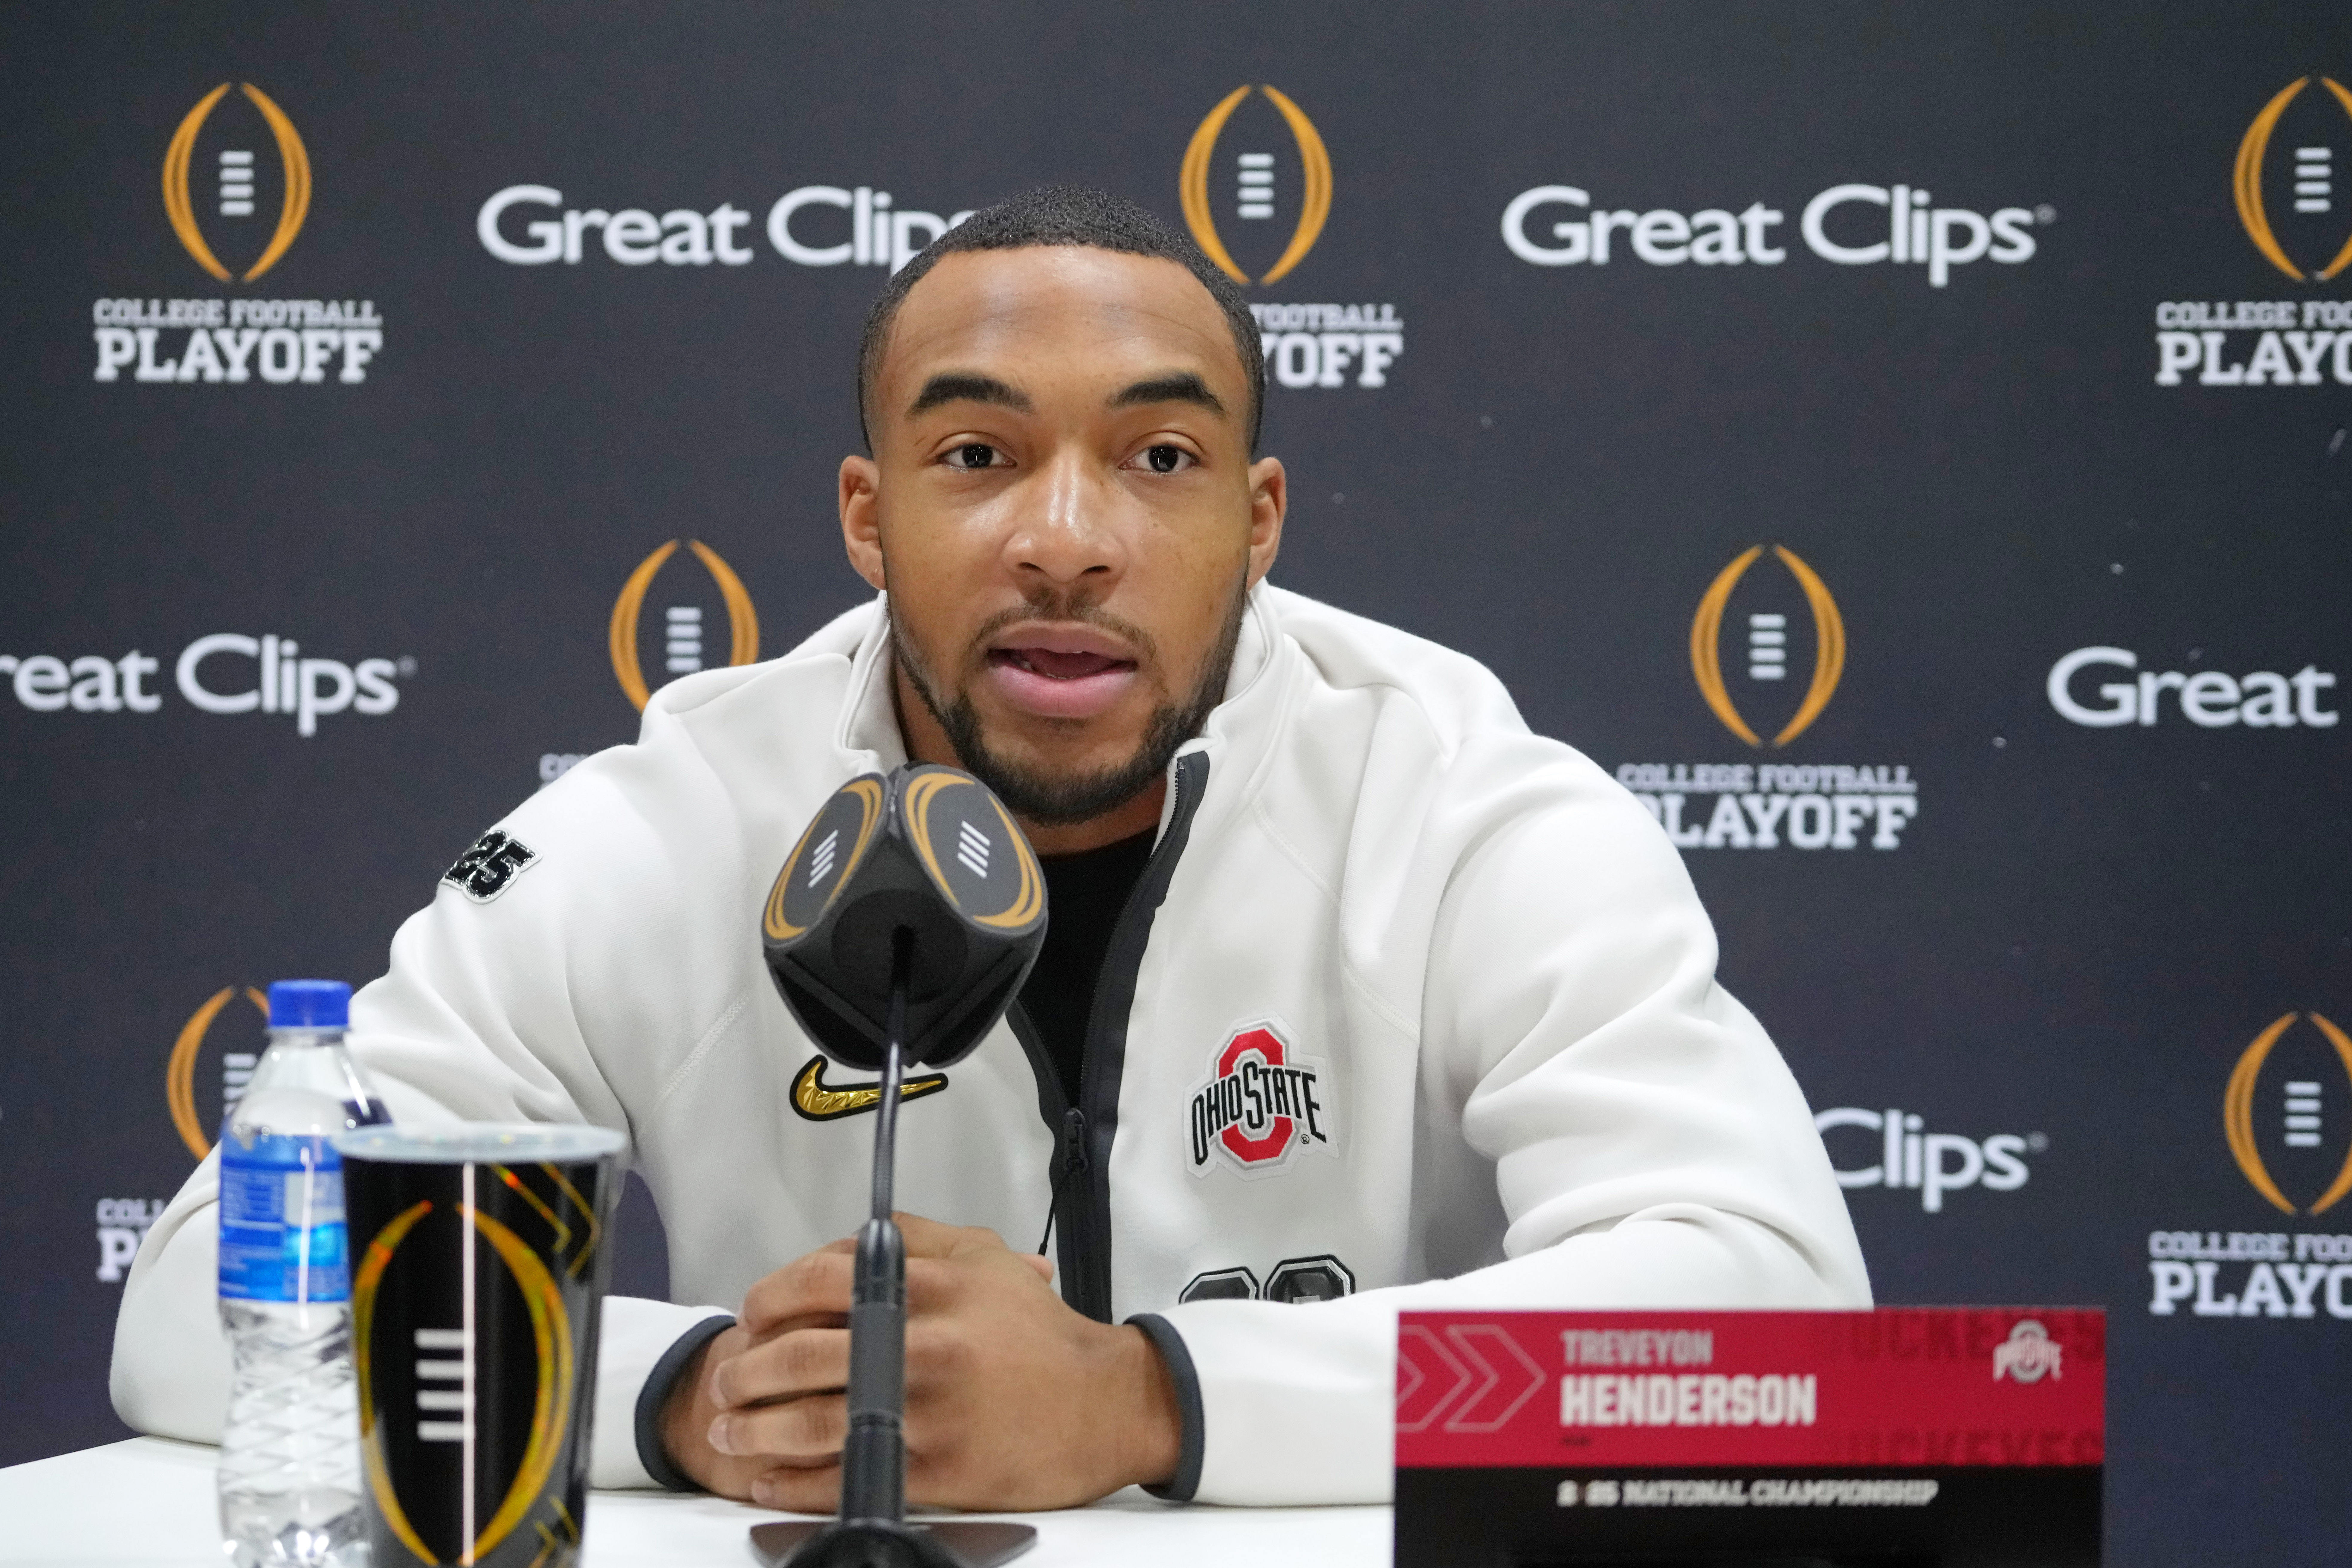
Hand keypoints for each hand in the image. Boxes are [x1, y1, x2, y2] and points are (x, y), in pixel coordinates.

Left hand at [659, 1214, 1180, 1510]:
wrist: (1103, 1404)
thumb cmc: (1041, 1332)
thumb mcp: (985, 1259)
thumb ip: (917, 1239)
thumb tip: (849, 1242)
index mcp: (934, 1286)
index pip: (824, 1278)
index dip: (772, 1295)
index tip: (752, 1312)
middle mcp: (924, 1345)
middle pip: (803, 1353)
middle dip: (747, 1369)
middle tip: (725, 1379)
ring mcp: (927, 1412)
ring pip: (811, 1421)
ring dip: (755, 1429)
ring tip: (728, 1431)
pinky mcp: (935, 1470)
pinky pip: (844, 1479)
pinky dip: (795, 1484)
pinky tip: (769, 1482)